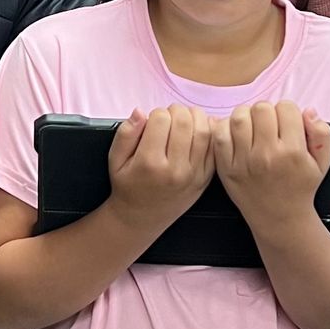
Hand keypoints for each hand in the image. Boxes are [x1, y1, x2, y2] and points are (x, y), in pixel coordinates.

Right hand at [107, 104, 215, 236]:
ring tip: (183, 119)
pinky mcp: (205, 178)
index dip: (156, 113)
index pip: (160, 119)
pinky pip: (214, 147)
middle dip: (175, 111)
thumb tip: (140, 112)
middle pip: (184, 121)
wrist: (142, 218)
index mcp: (150, 163)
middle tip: (168, 116)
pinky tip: (198, 129)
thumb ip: (125, 133)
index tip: (152, 122)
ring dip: (194, 117)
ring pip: (203, 130)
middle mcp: (174, 169)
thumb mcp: (115, 160)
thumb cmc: (128, 186)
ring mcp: (193, 174)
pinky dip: (210, 132)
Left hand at [211, 101, 329, 225]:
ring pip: (239, 117)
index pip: (286, 108)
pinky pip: (220, 135)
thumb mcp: (322, 164)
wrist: (280, 219)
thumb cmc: (301, 188)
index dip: (288, 112)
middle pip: (261, 108)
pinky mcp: (227, 168)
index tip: (287, 123)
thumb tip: (308, 111)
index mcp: (293, 151)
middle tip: (269, 125)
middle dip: (267, 112)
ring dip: (246, 116)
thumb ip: (321, 134)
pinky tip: (237, 135)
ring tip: (252, 127)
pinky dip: (226, 129)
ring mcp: (244, 162)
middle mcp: (267, 155)